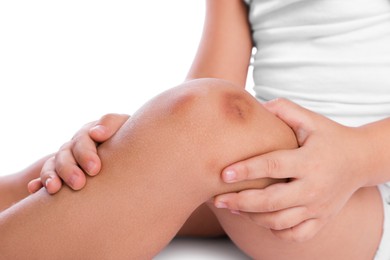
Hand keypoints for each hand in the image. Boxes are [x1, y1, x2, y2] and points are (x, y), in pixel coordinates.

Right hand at [27, 113, 128, 193]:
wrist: (129, 162)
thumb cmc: (134, 150)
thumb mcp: (126, 133)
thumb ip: (113, 125)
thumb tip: (96, 133)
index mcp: (96, 133)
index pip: (86, 137)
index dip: (87, 152)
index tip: (94, 168)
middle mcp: (81, 143)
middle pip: (70, 150)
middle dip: (71, 168)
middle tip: (79, 183)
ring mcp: (70, 157)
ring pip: (55, 162)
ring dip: (53, 175)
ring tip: (55, 189)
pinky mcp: (61, 172)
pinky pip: (46, 175)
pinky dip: (39, 182)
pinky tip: (35, 189)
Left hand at [214, 98, 368, 241]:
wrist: (360, 160)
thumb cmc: (330, 137)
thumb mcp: (310, 119)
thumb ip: (283, 109)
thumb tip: (254, 106)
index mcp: (309, 161)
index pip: (272, 166)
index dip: (246, 170)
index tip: (223, 174)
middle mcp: (314, 187)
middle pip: (271, 201)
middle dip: (240, 202)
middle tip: (217, 199)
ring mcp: (318, 207)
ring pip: (279, 222)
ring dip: (251, 217)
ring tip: (231, 208)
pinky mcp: (321, 219)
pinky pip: (294, 234)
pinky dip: (274, 231)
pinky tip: (258, 219)